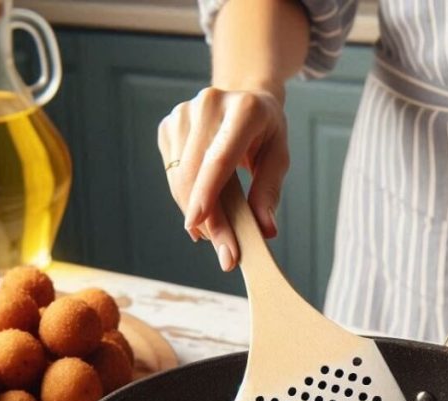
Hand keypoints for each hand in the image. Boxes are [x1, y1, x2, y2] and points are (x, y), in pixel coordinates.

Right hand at [157, 86, 289, 270]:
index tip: (198, 227)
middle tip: (224, 253)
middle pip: (194, 174)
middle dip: (206, 220)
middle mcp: (209, 104)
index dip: (207, 194)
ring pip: (179, 178)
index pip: (219, 159)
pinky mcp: (168, 125)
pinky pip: (171, 173)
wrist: (244, 98)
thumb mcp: (278, 156)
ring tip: (215, 233)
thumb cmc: (265, 132)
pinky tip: (202, 206)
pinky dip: (185, 198)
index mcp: (244, 109)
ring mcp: (183, 113)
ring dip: (194, 213)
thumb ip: (269, 190)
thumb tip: (265, 228)